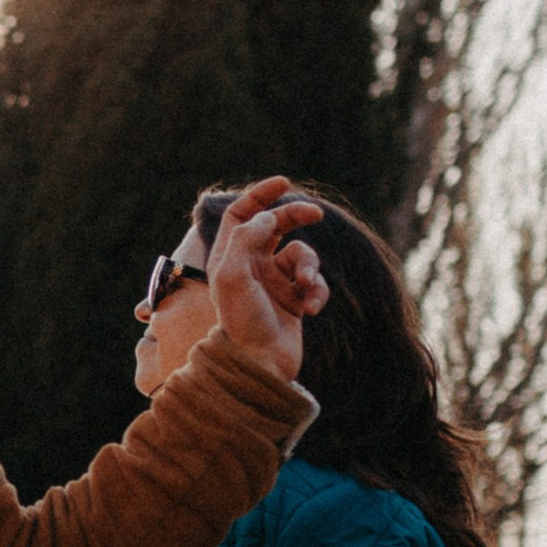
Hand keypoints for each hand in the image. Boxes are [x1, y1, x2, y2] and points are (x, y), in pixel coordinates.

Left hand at [204, 176, 327, 378]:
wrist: (259, 364)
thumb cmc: (241, 320)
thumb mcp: (232, 275)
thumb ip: (247, 238)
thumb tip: (267, 215)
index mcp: (229, 257)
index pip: (242, 214)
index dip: (260, 195)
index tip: (283, 182)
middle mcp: (251, 266)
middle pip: (276, 225)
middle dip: (296, 217)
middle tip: (314, 214)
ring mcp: (274, 282)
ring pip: (302, 255)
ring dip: (310, 267)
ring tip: (305, 286)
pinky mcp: (294, 300)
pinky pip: (314, 282)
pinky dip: (317, 291)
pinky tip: (311, 309)